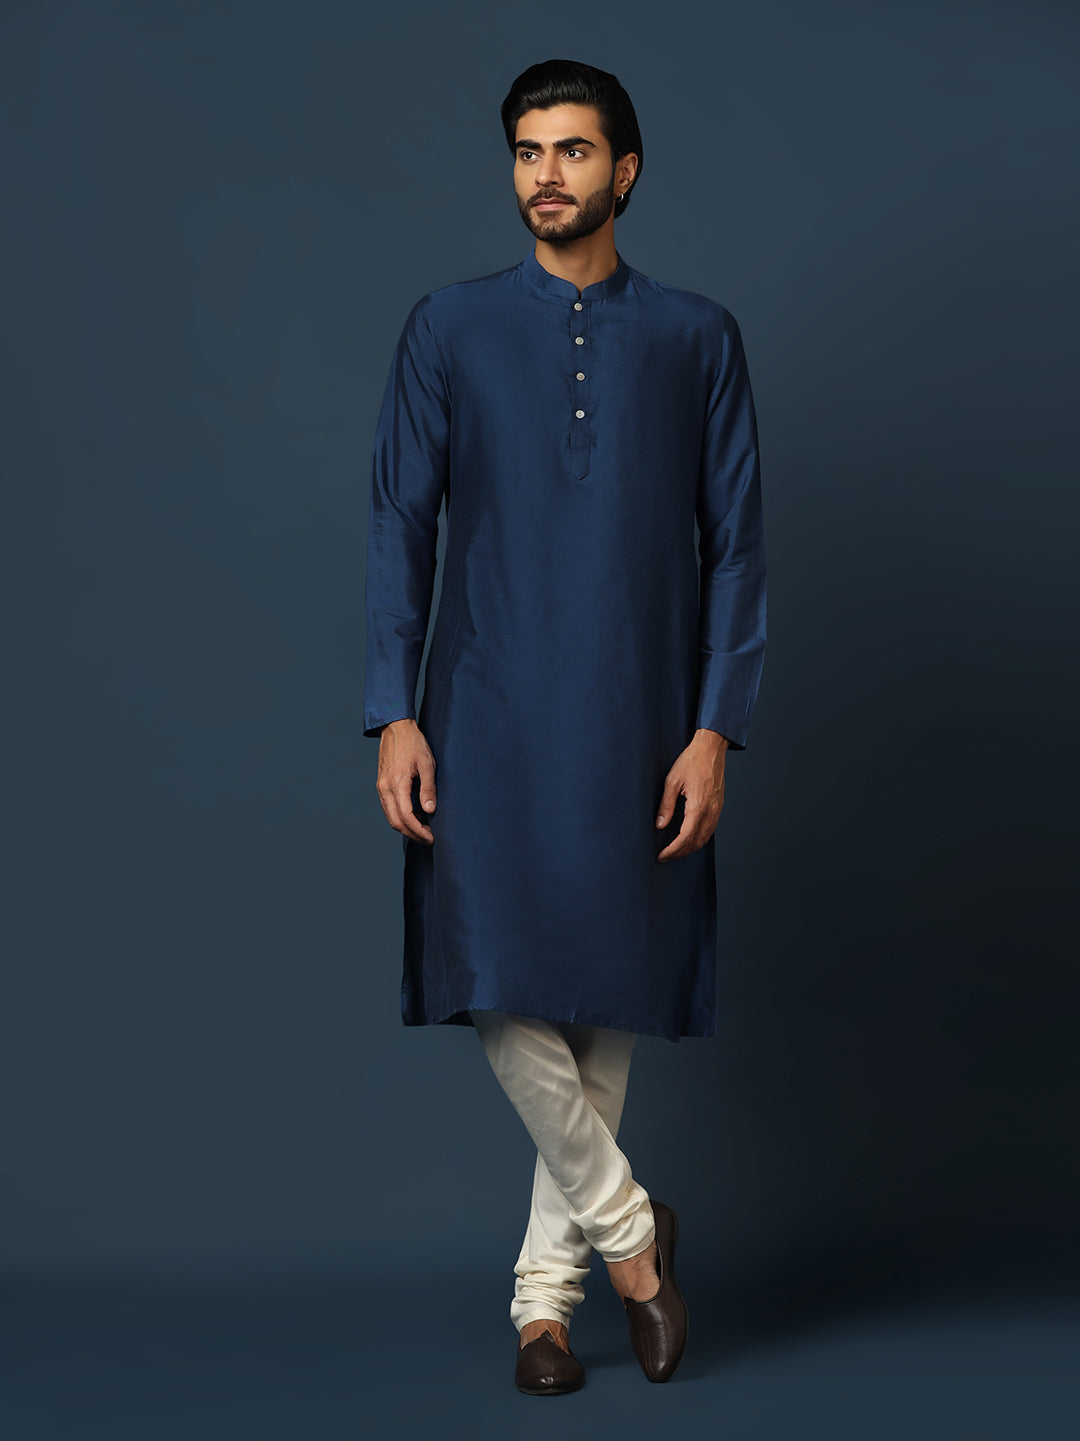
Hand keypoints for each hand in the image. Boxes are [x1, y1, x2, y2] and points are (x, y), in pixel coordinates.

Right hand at [375, 719, 437, 843]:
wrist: (395, 727)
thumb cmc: (414, 743)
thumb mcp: (427, 763)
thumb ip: (428, 787)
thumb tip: (430, 810)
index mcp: (397, 783)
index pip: (406, 816)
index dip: (419, 830)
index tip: (431, 837)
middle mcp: (385, 788)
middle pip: (395, 822)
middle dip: (412, 834)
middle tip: (428, 839)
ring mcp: (381, 787)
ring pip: (390, 817)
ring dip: (405, 828)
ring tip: (422, 832)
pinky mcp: (381, 784)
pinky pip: (388, 808)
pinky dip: (399, 818)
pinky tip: (413, 818)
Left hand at [654, 728, 727, 860]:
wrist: (711, 748)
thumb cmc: (691, 761)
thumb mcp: (672, 781)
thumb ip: (666, 805)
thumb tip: (660, 825)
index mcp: (698, 806)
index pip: (685, 837)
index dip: (673, 850)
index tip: (662, 855)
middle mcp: (711, 811)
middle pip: (696, 842)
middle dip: (680, 853)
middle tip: (666, 856)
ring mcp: (717, 809)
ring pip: (705, 838)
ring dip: (691, 848)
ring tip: (675, 851)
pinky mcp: (719, 806)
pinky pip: (711, 829)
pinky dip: (700, 838)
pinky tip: (690, 838)